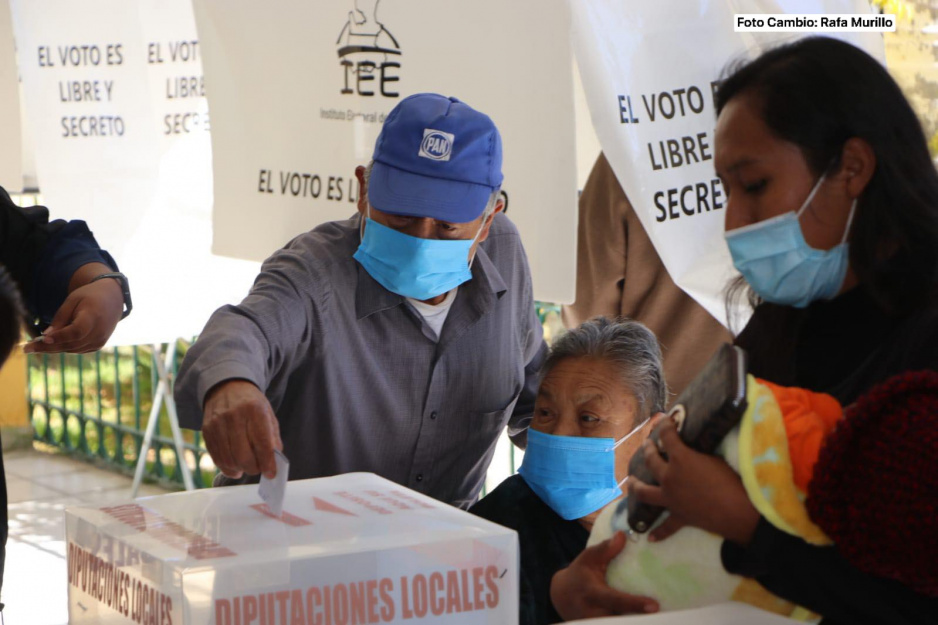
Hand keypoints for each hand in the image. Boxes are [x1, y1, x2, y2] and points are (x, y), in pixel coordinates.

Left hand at [24, 275, 122, 353]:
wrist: (112, 299)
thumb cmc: (88, 297)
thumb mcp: (72, 300)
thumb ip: (60, 318)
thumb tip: (46, 336)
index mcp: (93, 316)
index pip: (76, 331)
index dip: (60, 336)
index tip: (43, 338)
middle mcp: (99, 332)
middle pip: (71, 343)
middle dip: (48, 347)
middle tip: (27, 348)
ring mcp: (100, 340)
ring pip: (72, 349)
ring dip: (54, 348)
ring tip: (35, 345)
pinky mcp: (98, 345)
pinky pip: (77, 349)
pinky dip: (64, 347)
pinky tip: (53, 343)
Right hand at [202, 379, 282, 478]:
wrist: (226, 387)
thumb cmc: (251, 404)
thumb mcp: (268, 414)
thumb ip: (273, 437)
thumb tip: (274, 461)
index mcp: (254, 409)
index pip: (261, 442)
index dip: (267, 461)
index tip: (271, 473)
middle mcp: (234, 416)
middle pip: (243, 455)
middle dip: (253, 468)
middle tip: (259, 469)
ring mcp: (217, 424)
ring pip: (228, 459)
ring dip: (240, 469)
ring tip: (247, 468)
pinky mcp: (206, 431)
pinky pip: (216, 457)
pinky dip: (227, 467)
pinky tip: (235, 468)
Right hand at [550, 532, 658, 619]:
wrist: (560, 595)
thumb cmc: (579, 573)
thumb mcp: (588, 558)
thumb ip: (605, 549)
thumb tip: (623, 535)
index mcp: (592, 593)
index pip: (614, 600)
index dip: (634, 604)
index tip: (654, 606)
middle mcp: (592, 612)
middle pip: (619, 621)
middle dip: (639, 621)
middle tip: (664, 618)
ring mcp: (594, 623)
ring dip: (636, 623)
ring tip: (661, 621)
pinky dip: (629, 623)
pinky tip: (646, 620)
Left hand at [629, 420, 758, 544]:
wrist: (737, 512)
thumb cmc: (731, 481)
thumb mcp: (714, 459)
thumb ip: (699, 453)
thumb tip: (692, 451)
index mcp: (680, 459)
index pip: (667, 436)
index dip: (664, 426)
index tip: (663, 420)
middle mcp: (669, 478)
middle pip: (651, 461)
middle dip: (648, 450)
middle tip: (647, 445)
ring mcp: (671, 499)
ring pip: (645, 492)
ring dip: (636, 486)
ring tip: (631, 481)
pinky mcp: (679, 517)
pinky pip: (666, 527)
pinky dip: (659, 532)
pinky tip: (651, 537)